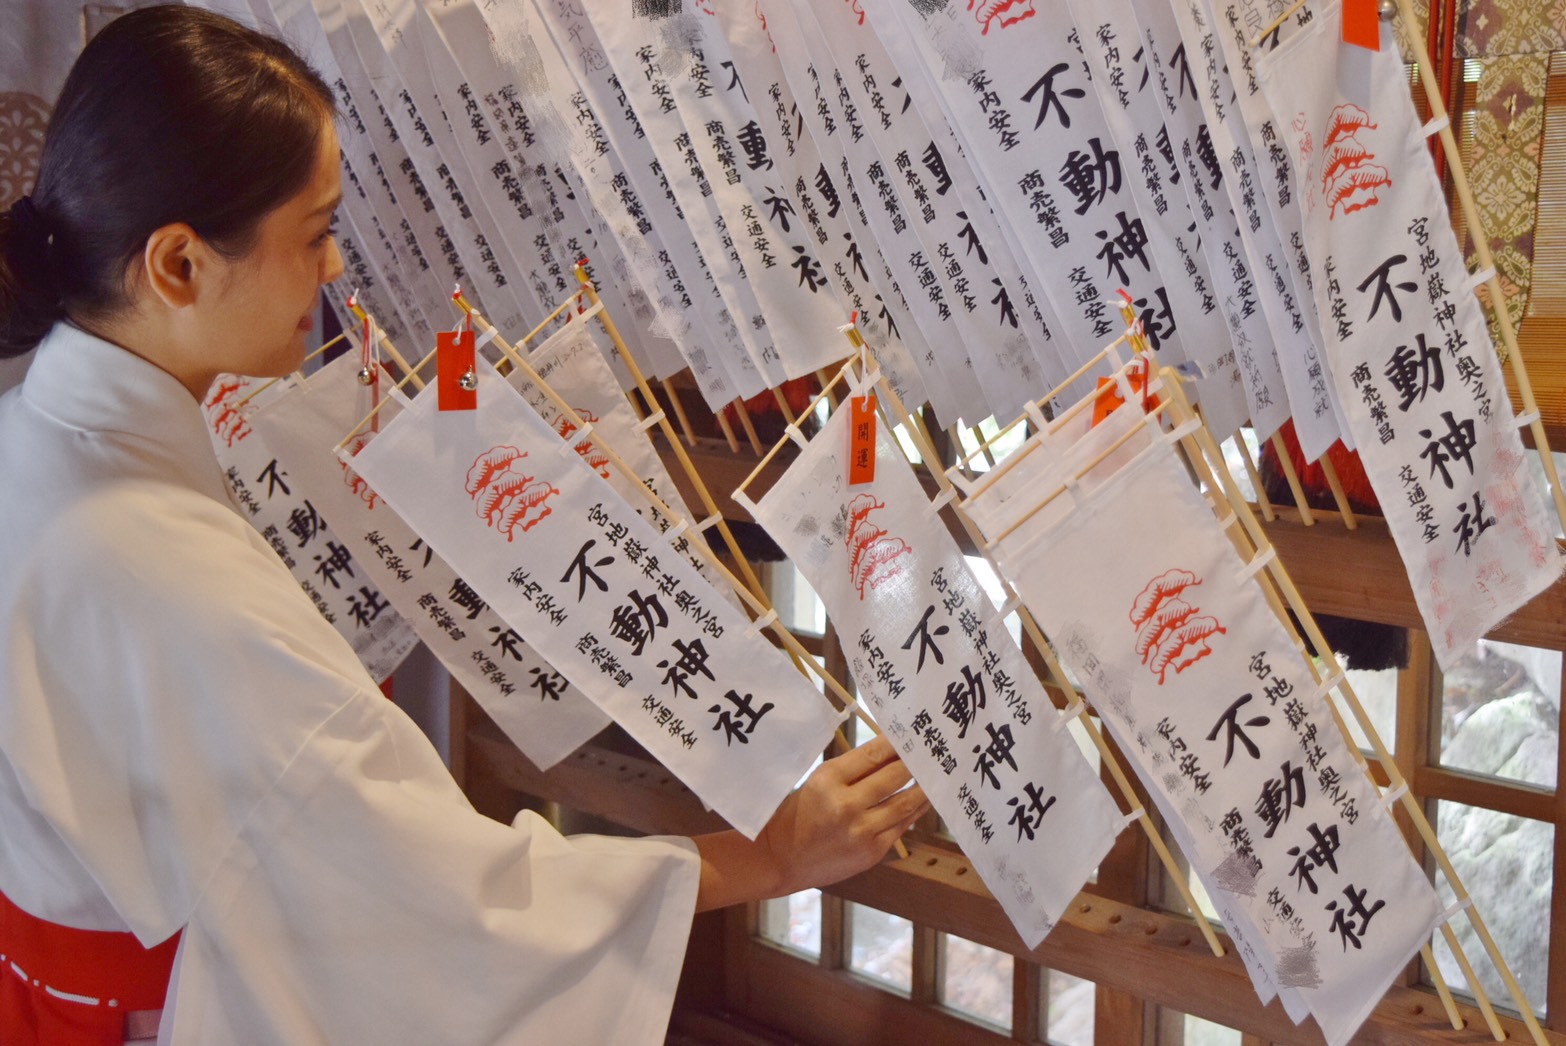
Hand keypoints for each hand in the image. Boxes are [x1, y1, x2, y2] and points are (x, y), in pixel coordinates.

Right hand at [693, 735, 928, 911]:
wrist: (779, 859)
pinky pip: (902, 826)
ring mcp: (861, 831)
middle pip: (894, 776)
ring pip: (906, 802)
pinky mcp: (871, 852)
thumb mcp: (817, 782)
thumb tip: (891, 750)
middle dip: (916, 761)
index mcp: (827, 780)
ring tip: (938, 773)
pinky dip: (915, 810)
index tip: (913, 733)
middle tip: (934, 749)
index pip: (873, 754)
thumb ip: (852, 769)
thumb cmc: (798, 813)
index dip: (897, 742)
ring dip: (924, 786)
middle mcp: (846, 805)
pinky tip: (924, 799)